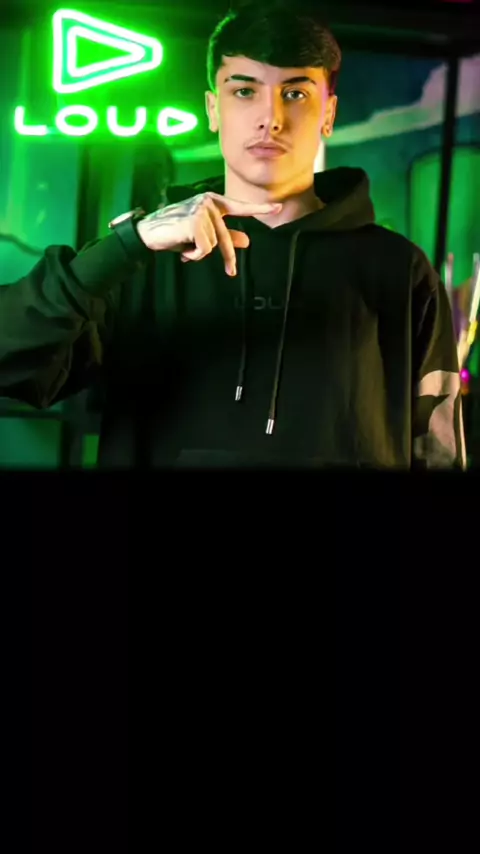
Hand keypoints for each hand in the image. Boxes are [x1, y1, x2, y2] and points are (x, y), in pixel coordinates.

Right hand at [136, 192, 281, 275]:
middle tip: (231, 272)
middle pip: (226, 237)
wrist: (148, 234)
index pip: (239, 207)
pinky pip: (205, 248)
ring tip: (185, 248)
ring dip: (200, 252)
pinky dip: (194, 255)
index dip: (259, 208)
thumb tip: (246, 241)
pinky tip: (183, 251)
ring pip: (214, 244)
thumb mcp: (202, 235)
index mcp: (212, 201)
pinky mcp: (194, 221)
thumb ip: (225, 235)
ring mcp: (201, 210)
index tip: (277, 208)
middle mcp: (208, 202)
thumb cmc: (175, 233)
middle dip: (228, 257)